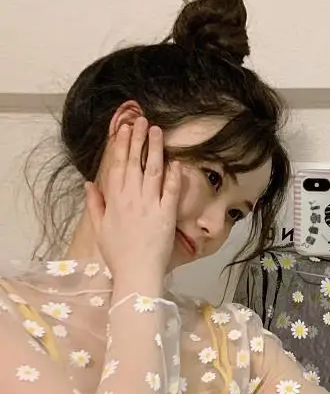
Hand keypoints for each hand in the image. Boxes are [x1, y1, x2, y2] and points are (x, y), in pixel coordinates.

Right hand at [85, 117, 181, 281]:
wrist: (137, 273)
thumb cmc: (118, 254)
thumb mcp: (100, 228)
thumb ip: (95, 204)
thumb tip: (89, 184)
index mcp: (114, 200)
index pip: (117, 165)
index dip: (121, 145)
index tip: (124, 128)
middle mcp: (131, 198)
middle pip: (134, 162)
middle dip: (137, 139)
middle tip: (141, 120)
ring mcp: (149, 205)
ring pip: (153, 171)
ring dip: (155, 149)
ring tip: (157, 131)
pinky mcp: (166, 215)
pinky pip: (171, 191)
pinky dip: (174, 175)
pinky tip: (177, 161)